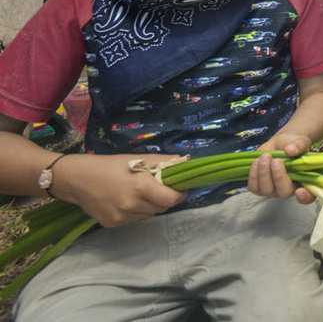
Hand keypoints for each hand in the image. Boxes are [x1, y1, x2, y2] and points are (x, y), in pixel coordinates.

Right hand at [49, 153, 184, 227]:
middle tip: (158, 189)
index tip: (179, 189)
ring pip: (148, 215)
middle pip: (161, 208)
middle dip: (164, 199)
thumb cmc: (109, 165)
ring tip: (138, 193)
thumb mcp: (138, 158)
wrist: (76, 179)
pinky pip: (133, 220)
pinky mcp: (112, 224)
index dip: (179, 195)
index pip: (171, 199)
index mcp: (140, 187)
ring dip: (149, 206)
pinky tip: (124, 201)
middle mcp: (131, 205)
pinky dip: (135, 212)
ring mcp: (121, 217)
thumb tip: (186, 162)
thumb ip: (164, 162)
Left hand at [250, 131, 315, 203]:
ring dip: (264, 173)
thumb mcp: (300, 142)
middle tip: (277, 160)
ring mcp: (273, 190)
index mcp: (304, 181)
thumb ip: (299, 146)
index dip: (305, 197)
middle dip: (278, 176)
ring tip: (265, 156)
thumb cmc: (293, 145)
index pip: (308, 197)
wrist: (279, 144)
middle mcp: (289, 190)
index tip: (300, 191)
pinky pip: (253, 187)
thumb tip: (290, 150)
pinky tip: (257, 161)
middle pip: (283, 192)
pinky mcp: (259, 187)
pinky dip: (253, 174)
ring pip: (266, 190)